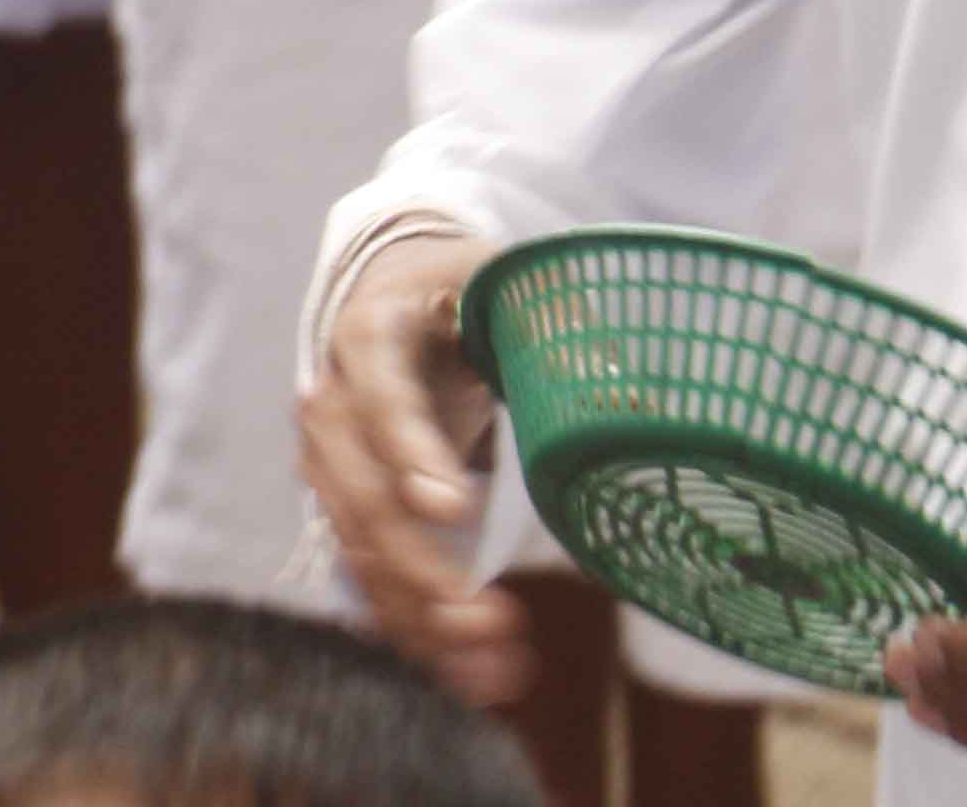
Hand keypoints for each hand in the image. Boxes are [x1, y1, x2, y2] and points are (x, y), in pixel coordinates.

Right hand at [301, 226, 531, 702]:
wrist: (399, 299)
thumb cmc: (469, 295)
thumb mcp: (511, 290)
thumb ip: (560, 334)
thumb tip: (635, 409)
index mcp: (370, 334)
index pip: (382, 395)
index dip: (412, 451)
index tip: (451, 508)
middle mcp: (333, 401)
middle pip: (362, 493)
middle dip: (421, 563)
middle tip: (486, 616)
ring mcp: (331, 462)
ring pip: (361, 548)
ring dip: (422, 613)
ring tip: (497, 665)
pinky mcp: (348, 510)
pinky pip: (371, 578)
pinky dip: (417, 631)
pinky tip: (474, 676)